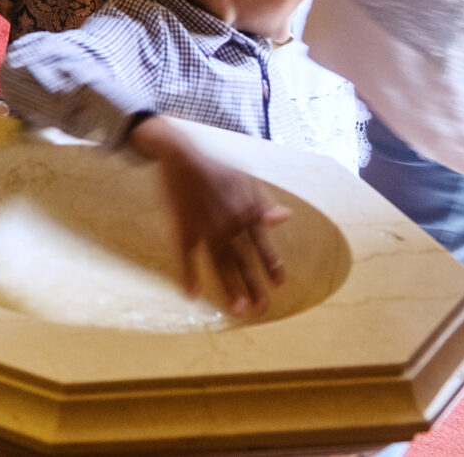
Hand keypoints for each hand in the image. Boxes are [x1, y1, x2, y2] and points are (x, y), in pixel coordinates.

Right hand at [130, 116, 290, 314]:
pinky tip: (191, 295)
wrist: (179, 152)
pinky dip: (187, 274)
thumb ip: (263, 201)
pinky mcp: (181, 226)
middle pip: (242, 259)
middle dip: (252, 285)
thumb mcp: (245, 179)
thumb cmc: (214, 166)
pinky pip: (184, 255)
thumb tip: (285, 217)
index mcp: (244, 210)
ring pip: (218, 262)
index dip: (271, 263)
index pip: (261, 243)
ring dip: (228, 287)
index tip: (279, 284)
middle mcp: (226, 222)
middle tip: (261, 308)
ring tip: (237, 310)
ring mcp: (203, 226)